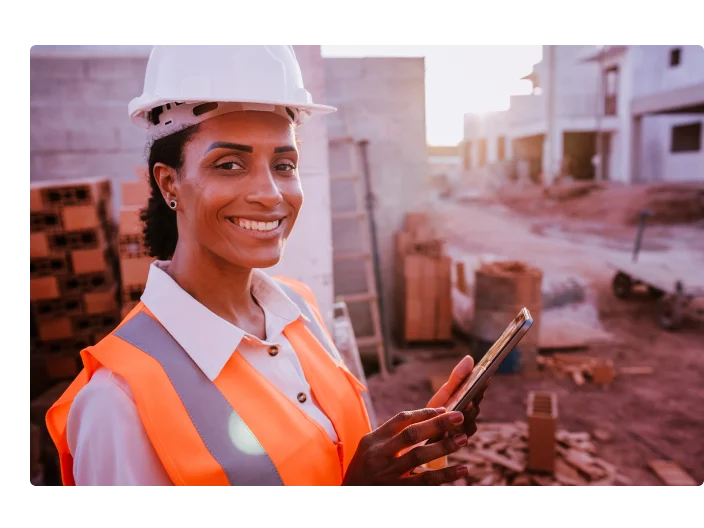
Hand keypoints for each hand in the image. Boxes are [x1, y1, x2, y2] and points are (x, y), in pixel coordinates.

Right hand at [342, 408, 469, 485]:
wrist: (349, 496)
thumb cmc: (363, 471)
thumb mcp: (369, 449)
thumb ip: (390, 437)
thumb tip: (424, 422)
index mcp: (373, 440)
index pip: (401, 420)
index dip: (424, 413)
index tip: (443, 410)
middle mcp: (379, 455)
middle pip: (412, 434)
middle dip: (437, 424)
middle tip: (459, 417)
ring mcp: (387, 474)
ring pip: (420, 456)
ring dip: (444, 447)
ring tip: (462, 439)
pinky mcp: (397, 491)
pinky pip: (425, 482)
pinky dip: (445, 475)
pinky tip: (461, 470)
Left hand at [427, 355, 489, 439]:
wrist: (422, 437)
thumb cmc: (435, 412)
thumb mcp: (444, 394)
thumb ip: (457, 378)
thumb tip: (470, 358)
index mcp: (468, 402)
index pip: (478, 392)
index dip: (482, 385)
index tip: (485, 376)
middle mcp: (470, 417)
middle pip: (475, 407)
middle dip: (474, 399)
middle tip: (474, 392)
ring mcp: (465, 431)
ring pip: (469, 422)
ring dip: (467, 414)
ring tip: (465, 405)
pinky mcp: (456, 443)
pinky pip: (459, 437)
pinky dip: (456, 431)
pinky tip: (451, 427)